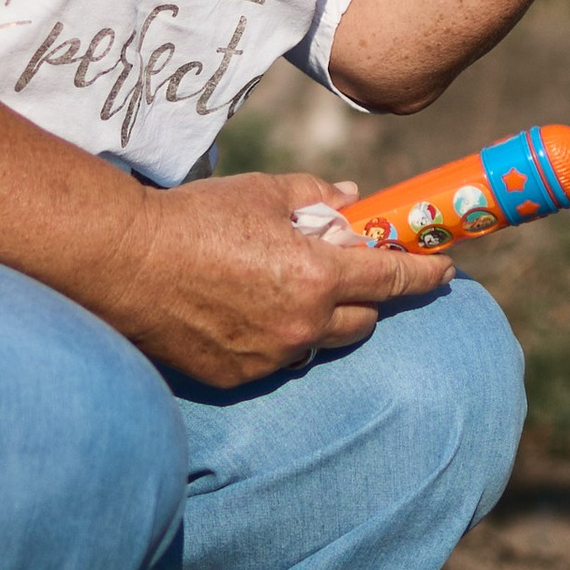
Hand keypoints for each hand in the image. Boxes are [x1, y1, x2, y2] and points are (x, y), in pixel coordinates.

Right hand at [117, 168, 451, 387]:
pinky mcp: (238, 377)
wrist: (124, 263)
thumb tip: (349, 198)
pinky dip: (276, 338)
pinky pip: (277, 360)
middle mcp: (303, 324)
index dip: (426, 274)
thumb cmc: (195, 219)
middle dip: (367, 299)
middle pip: (365, 321)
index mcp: (318, 275)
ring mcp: (271, 357)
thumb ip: (315, 195)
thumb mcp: (261, 193)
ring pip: (320, 344)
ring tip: (286, 291)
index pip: (393, 279)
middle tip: (353, 274)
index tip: (446, 270)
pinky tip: (247, 312)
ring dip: (320, 321)